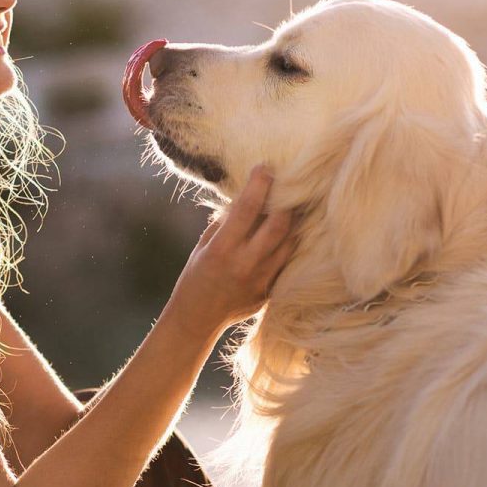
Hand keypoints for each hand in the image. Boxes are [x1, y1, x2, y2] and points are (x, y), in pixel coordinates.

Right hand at [161, 165, 295, 341]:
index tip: (265, 168)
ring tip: (292, 206)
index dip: (259, 184)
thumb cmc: (195, 277)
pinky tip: (288, 233)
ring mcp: (261, 281)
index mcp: (223, 250)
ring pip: (290, 242)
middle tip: (286, 185)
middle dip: (285, 200)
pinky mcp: (270, 292)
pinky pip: (287, 262)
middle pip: (279, 224)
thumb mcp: (203, 247)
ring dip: (292, 222)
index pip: (247, 209)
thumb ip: (224, 224)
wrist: (196, 319)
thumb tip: (244, 199)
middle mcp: (245, 264)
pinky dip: (288, 244)